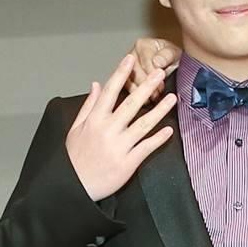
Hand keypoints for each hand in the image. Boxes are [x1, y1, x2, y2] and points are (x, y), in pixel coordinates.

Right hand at [66, 55, 176, 200]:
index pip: (109, 92)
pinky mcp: (128, 163)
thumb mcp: (75, 129)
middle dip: (146, 87)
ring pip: (142, 124)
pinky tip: (169, 130)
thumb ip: (88, 106)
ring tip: (172, 98)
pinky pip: (146, 147)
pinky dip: (158, 138)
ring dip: (159, 110)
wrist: (74, 187)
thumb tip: (96, 84)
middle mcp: (107, 131)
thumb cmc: (75, 158)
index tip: (130, 59)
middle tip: (159, 72)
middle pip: (130, 104)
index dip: (120, 74)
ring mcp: (119, 147)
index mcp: (94, 121)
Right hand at [126, 37, 181, 99]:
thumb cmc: (173, 58)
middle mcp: (132, 55)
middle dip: (147, 85)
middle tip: (158, 93)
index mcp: (142, 45)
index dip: (153, 75)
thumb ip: (167, 55)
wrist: (174, 65)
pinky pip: (128, 89)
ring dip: (142, 92)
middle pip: (135, 73)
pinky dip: (138, 96)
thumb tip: (157, 62)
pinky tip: (147, 100)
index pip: (145, 63)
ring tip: (153, 97)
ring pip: (129, 82)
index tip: (161, 84)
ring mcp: (127, 68)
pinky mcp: (127, 80)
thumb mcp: (175, 54)